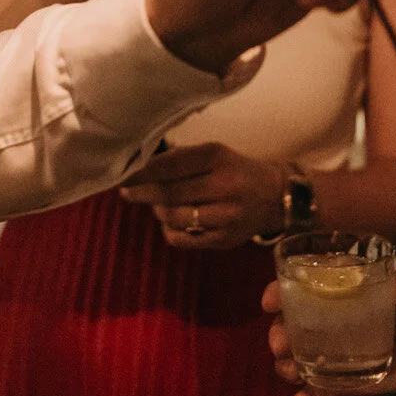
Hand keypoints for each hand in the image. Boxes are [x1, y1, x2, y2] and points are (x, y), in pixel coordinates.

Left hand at [118, 142, 284, 248]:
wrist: (274, 197)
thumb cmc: (234, 170)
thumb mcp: (214, 154)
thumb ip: (181, 159)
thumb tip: (138, 165)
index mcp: (218, 157)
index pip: (171, 164)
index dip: (143, 170)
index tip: (122, 172)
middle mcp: (224, 186)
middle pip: (170, 192)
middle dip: (142, 192)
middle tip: (126, 191)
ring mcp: (227, 217)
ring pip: (175, 217)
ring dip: (158, 211)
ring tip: (156, 204)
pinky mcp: (225, 241)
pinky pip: (183, 239)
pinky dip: (169, 230)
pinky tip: (171, 222)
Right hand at [263, 267, 395, 395]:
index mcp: (335, 289)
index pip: (299, 286)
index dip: (279, 291)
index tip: (270, 301)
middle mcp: (324, 319)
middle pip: (289, 324)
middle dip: (278, 333)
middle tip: (280, 343)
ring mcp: (331, 351)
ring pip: (298, 358)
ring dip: (287, 365)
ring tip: (291, 371)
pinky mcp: (342, 378)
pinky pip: (320, 388)